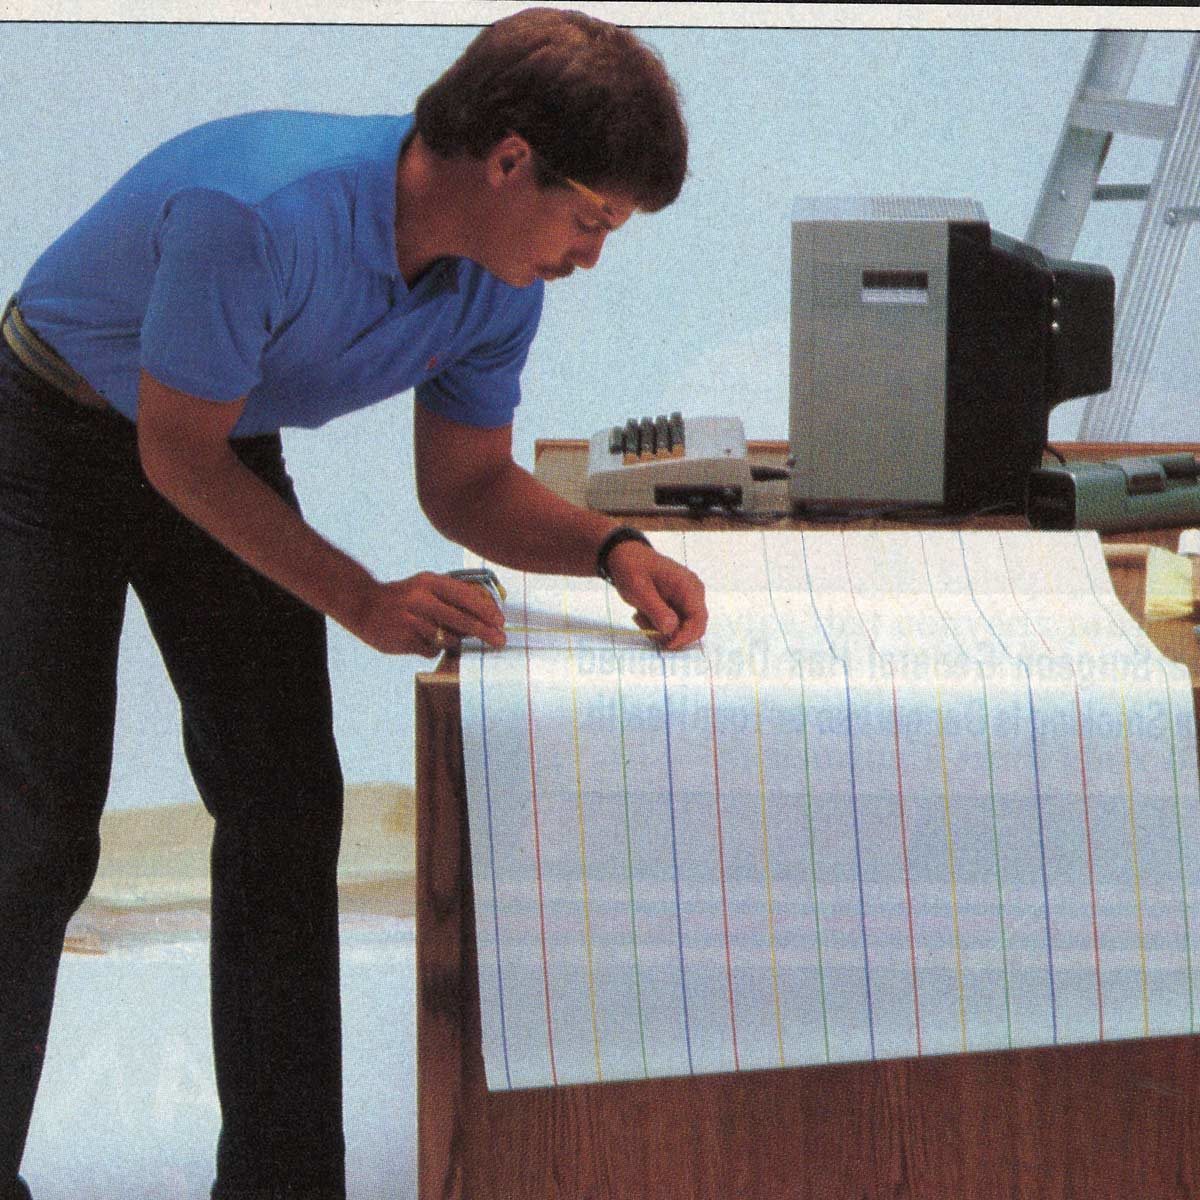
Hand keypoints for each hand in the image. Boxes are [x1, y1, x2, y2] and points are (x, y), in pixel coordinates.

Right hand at [343, 572, 506, 656]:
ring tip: (440, 632)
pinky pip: (431, 650)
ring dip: (453, 640)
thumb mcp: (426, 585)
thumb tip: (487, 609)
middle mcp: (421, 600)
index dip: (486, 610)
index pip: (466, 596)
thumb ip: (454, 594)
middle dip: (485, 632)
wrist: (363, 605)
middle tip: (500, 640)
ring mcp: (412, 621)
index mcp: (430, 582)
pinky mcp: (404, 640)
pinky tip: (419, 638)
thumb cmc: (404, 596)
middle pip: (462, 620)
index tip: (500, 621)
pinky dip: (432, 647)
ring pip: (448, 639)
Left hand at [604, 540, 706, 650]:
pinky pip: (673, 624)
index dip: (685, 637)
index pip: (699, 620)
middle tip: (644, 626)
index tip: (667, 645)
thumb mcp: (640, 590)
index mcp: (689, 587)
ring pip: (680, 629)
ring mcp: (686, 599)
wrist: (625, 557)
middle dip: (668, 634)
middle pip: (691, 628)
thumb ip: (657, 610)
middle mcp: (693, 593)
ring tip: (640, 616)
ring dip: (659, 630)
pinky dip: (657, 625)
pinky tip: (643, 614)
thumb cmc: (632, 568)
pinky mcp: (678, 604)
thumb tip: (671, 629)